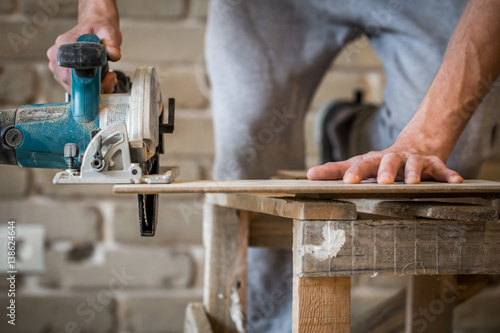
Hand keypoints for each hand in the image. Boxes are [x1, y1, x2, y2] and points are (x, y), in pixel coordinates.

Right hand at [47, 17, 121, 93]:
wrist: (94, 27)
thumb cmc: (99, 29)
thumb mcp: (109, 33)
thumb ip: (112, 44)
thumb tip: (113, 54)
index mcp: (65, 43)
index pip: (71, 70)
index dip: (86, 82)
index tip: (101, 84)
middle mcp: (57, 55)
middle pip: (71, 83)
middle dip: (92, 87)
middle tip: (109, 80)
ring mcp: (57, 65)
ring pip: (72, 88)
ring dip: (91, 88)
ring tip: (106, 77)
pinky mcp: (60, 72)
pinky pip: (73, 87)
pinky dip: (87, 87)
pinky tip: (98, 79)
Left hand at [307, 139, 463, 183]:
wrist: (413, 146)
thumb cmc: (379, 162)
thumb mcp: (358, 165)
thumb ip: (335, 171)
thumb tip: (308, 175)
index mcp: (372, 160)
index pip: (359, 165)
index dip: (353, 172)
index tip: (346, 182)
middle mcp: (391, 158)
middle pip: (386, 161)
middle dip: (384, 170)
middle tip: (381, 182)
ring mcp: (412, 160)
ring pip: (413, 164)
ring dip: (413, 173)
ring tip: (413, 183)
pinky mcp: (432, 163)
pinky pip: (441, 169)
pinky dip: (449, 174)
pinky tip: (457, 181)